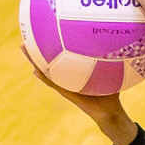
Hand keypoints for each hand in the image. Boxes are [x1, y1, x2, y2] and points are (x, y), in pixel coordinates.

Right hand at [20, 44, 137, 144]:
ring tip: (24, 48)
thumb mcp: (112, 72)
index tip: (45, 32)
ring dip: (35, 61)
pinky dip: (44, 78)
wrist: (110, 112)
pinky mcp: (67, 94)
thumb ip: (113, 60)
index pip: (63, 56)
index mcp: (76, 73)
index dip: (54, 46)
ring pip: (46, 71)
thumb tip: (120, 44)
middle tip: (27, 36)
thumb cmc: (111, 94)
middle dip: (39, 49)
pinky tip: (35, 70)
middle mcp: (68, 78)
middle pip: (50, 61)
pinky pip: (53, 84)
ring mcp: (65, 86)